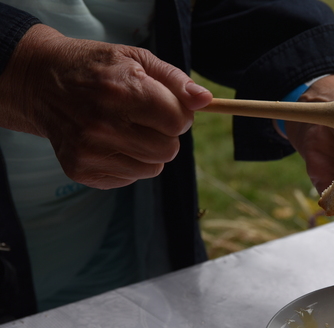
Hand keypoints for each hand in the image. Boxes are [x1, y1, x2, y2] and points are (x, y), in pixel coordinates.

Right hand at [0, 24, 212, 188]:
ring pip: (153, 168)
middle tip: (144, 117)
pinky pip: (130, 178)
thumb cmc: (98, 69)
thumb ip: (175, 81)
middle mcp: (104, 125)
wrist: (42, 83)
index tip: (164, 105)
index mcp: (123, 92)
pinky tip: (109, 141)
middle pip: (169, 149)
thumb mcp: (137, 60)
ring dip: (149, 151)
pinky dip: (128, 162)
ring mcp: (90, 151)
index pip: (178, 121)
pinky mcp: (81, 170)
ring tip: (125, 128)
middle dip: (166, 134)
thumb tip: (206, 101)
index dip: (178, 114)